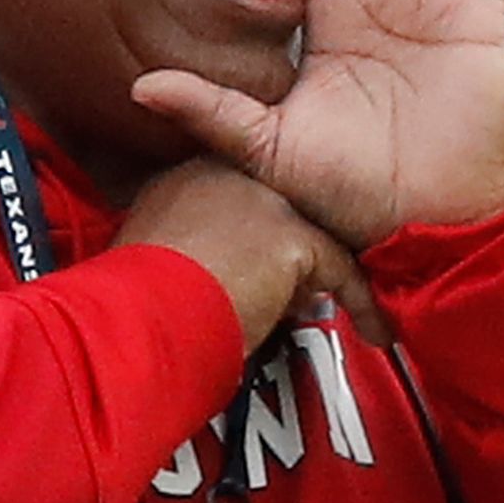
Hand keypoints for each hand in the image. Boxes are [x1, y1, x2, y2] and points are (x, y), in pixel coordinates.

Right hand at [115, 158, 391, 354]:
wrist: (141, 319)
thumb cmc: (135, 304)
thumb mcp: (147, 257)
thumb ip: (183, 246)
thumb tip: (208, 271)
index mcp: (186, 175)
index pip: (239, 195)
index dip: (252, 237)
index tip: (254, 268)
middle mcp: (229, 176)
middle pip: (281, 210)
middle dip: (290, 253)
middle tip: (292, 298)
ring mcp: (265, 201)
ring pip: (311, 237)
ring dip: (319, 278)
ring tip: (325, 312)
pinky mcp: (293, 236)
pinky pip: (342, 270)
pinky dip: (359, 301)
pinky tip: (368, 326)